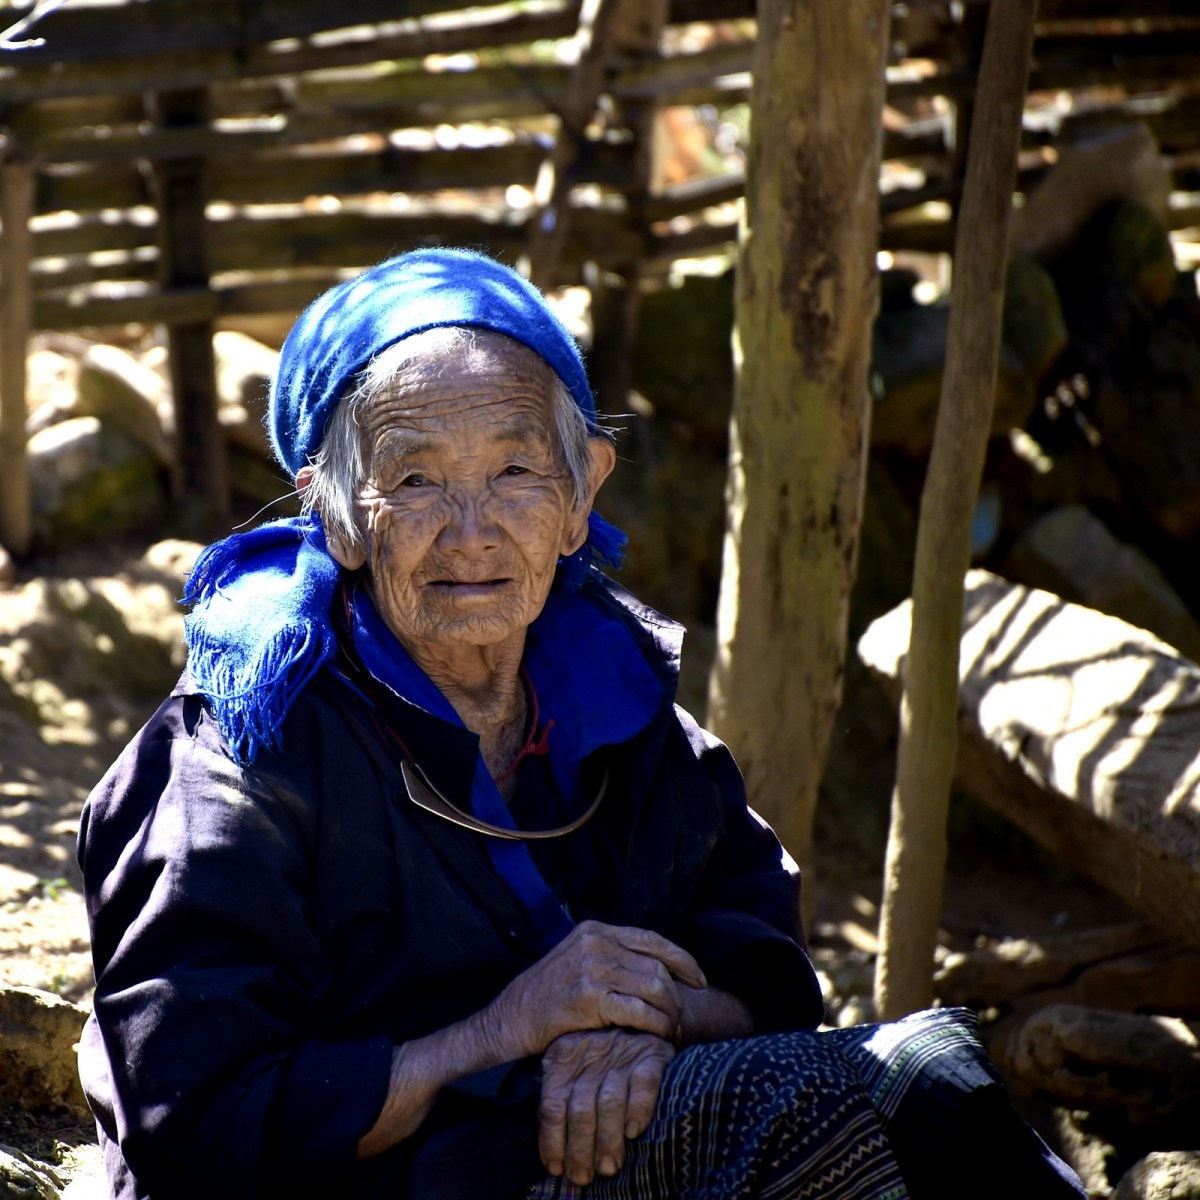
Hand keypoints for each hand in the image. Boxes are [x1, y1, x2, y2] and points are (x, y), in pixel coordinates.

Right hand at [489, 920, 704, 1058]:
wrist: (512, 1018)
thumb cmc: (549, 995)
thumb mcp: (578, 959)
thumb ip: (611, 956)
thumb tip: (657, 969)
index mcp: (596, 930)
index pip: (652, 939)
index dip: (682, 960)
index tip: (699, 980)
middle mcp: (596, 943)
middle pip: (657, 966)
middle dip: (677, 995)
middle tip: (683, 1017)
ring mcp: (593, 968)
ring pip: (654, 988)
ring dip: (670, 1013)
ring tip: (672, 1029)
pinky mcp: (591, 998)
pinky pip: (639, 1012)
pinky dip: (656, 1025)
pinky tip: (658, 1035)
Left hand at [538, 1028, 673, 1185]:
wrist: (640, 1018)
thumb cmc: (600, 1059)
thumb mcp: (572, 1069)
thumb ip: (562, 1101)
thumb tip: (554, 1158)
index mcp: (563, 1058)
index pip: (552, 1105)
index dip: (552, 1140)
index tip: (557, 1169)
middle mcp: (590, 1054)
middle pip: (580, 1109)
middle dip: (580, 1149)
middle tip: (584, 1177)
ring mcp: (621, 1053)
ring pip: (609, 1102)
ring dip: (607, 1140)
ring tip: (608, 1167)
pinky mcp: (651, 1053)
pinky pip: (644, 1084)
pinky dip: (639, 1109)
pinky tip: (634, 1131)